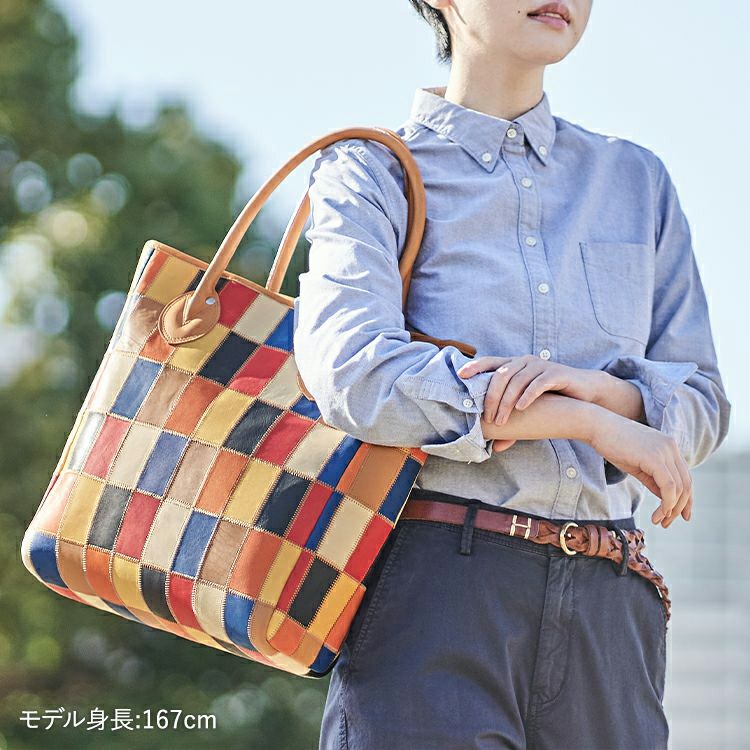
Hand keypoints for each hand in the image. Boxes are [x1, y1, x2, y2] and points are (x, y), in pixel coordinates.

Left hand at [458, 355, 599, 424]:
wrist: (584, 393)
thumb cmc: (552, 402)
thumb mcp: (529, 411)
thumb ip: (514, 425)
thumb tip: (496, 446)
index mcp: (515, 365)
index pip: (490, 362)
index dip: (475, 367)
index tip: (460, 376)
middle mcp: (525, 362)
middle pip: (501, 374)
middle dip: (491, 397)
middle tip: (488, 418)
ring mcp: (540, 366)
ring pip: (517, 380)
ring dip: (506, 402)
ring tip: (501, 420)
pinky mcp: (555, 374)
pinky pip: (538, 384)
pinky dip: (528, 396)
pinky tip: (521, 408)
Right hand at [587, 411, 692, 526]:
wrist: (597, 427)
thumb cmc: (612, 444)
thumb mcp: (637, 465)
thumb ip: (653, 479)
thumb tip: (665, 498)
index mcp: (669, 446)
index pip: (686, 476)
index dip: (686, 499)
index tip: (680, 515)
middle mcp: (671, 447)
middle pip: (686, 484)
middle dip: (680, 508)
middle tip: (666, 523)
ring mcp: (665, 451)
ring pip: (680, 488)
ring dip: (672, 509)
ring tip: (659, 521)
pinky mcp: (655, 458)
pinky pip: (669, 487)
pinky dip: (667, 504)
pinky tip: (658, 514)